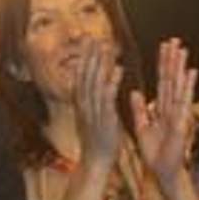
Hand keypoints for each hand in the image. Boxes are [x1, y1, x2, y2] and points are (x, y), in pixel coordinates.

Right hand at [72, 39, 122, 169]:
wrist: (95, 162)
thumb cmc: (96, 142)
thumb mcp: (90, 118)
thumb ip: (90, 102)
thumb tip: (92, 90)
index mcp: (82, 104)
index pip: (81, 77)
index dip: (84, 59)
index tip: (87, 43)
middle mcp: (85, 105)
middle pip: (85, 75)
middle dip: (88, 55)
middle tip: (91, 37)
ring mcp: (93, 111)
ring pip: (95, 82)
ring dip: (99, 63)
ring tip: (104, 46)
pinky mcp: (104, 118)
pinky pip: (108, 97)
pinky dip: (112, 82)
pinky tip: (118, 69)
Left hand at [130, 38, 198, 191]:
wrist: (163, 171)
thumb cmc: (155, 152)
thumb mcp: (142, 126)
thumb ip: (139, 109)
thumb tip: (133, 92)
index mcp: (161, 108)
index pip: (162, 81)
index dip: (163, 64)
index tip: (164, 47)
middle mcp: (171, 108)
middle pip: (171, 80)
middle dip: (173, 60)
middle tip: (175, 41)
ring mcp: (177, 114)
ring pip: (178, 87)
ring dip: (180, 68)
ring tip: (182, 51)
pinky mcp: (180, 123)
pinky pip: (182, 102)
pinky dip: (187, 88)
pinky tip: (190, 74)